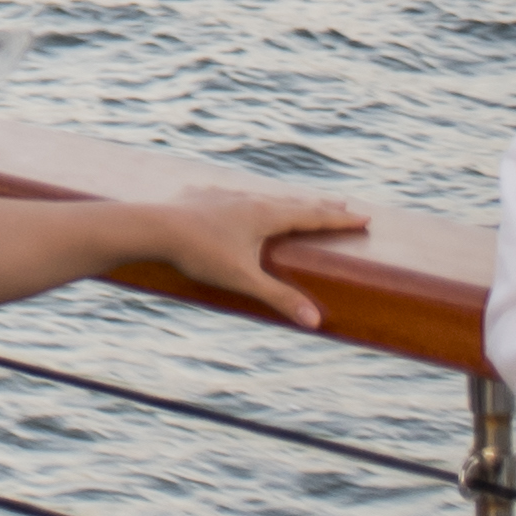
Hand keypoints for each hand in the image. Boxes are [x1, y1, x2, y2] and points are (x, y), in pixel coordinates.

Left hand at [130, 188, 363, 333]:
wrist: (152, 226)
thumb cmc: (200, 253)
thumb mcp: (243, 279)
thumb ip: (279, 298)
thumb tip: (315, 321)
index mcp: (265, 215)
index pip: (311, 217)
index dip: (338, 220)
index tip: (363, 217)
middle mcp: (248, 198)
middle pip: (292, 202)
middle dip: (319, 206)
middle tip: (342, 204)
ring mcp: (223, 194)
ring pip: (262, 195)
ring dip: (284, 200)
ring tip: (294, 204)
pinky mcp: (200, 195)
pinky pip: (231, 195)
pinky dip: (247, 199)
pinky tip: (237, 199)